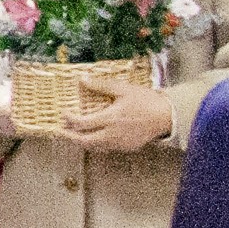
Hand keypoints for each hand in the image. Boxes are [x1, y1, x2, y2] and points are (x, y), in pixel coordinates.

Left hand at [25, 78, 174, 153]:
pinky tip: (94, 136)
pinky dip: (96, 144)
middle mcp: (113, 134)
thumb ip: (101, 85)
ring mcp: (120, 143)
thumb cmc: (146, 101)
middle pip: (84, 141)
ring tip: (74, 134)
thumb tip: (81, 79)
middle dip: (70, 137)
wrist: (168, 116)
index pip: (82, 124)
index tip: (63, 113)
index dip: (69, 119)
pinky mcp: (127, 148)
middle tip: (60, 131)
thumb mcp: (123, 89)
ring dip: (82, 142)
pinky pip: (107, 148)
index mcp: (110, 119)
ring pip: (95, 147)